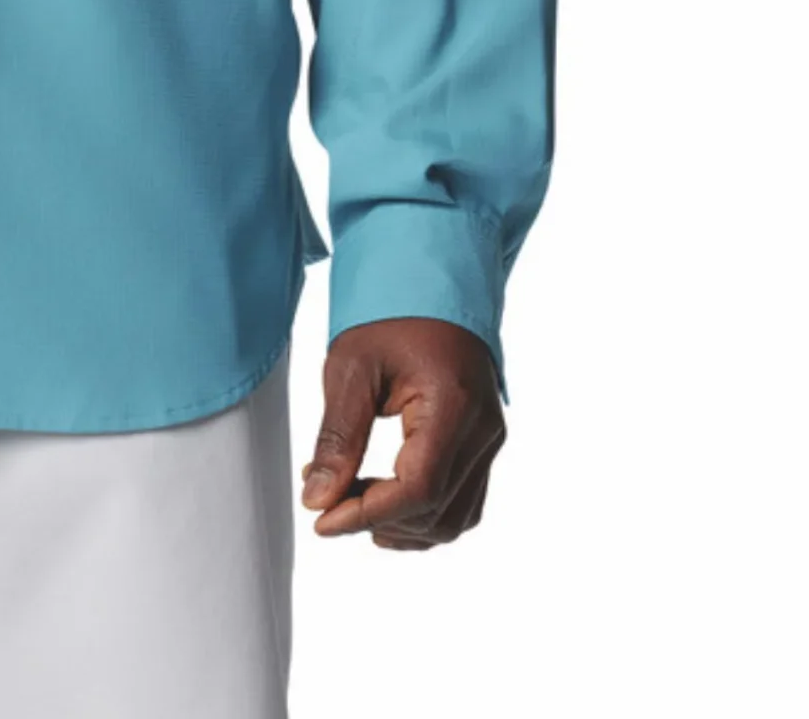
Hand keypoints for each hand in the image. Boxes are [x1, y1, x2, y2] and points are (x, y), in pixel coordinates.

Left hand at [299, 316, 504, 549]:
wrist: (431, 282)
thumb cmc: (392, 314)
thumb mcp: (351, 367)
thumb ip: (338, 437)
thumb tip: (318, 499)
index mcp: (453, 405)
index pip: (418, 489)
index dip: (367, 514)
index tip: (323, 520)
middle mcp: (483, 430)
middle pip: (437, 511)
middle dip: (377, 519)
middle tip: (326, 502)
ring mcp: (489, 439)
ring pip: (455, 518)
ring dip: (402, 526)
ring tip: (351, 501)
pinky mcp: (484, 443)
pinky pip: (463, 501)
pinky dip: (425, 515)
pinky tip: (384, 503)